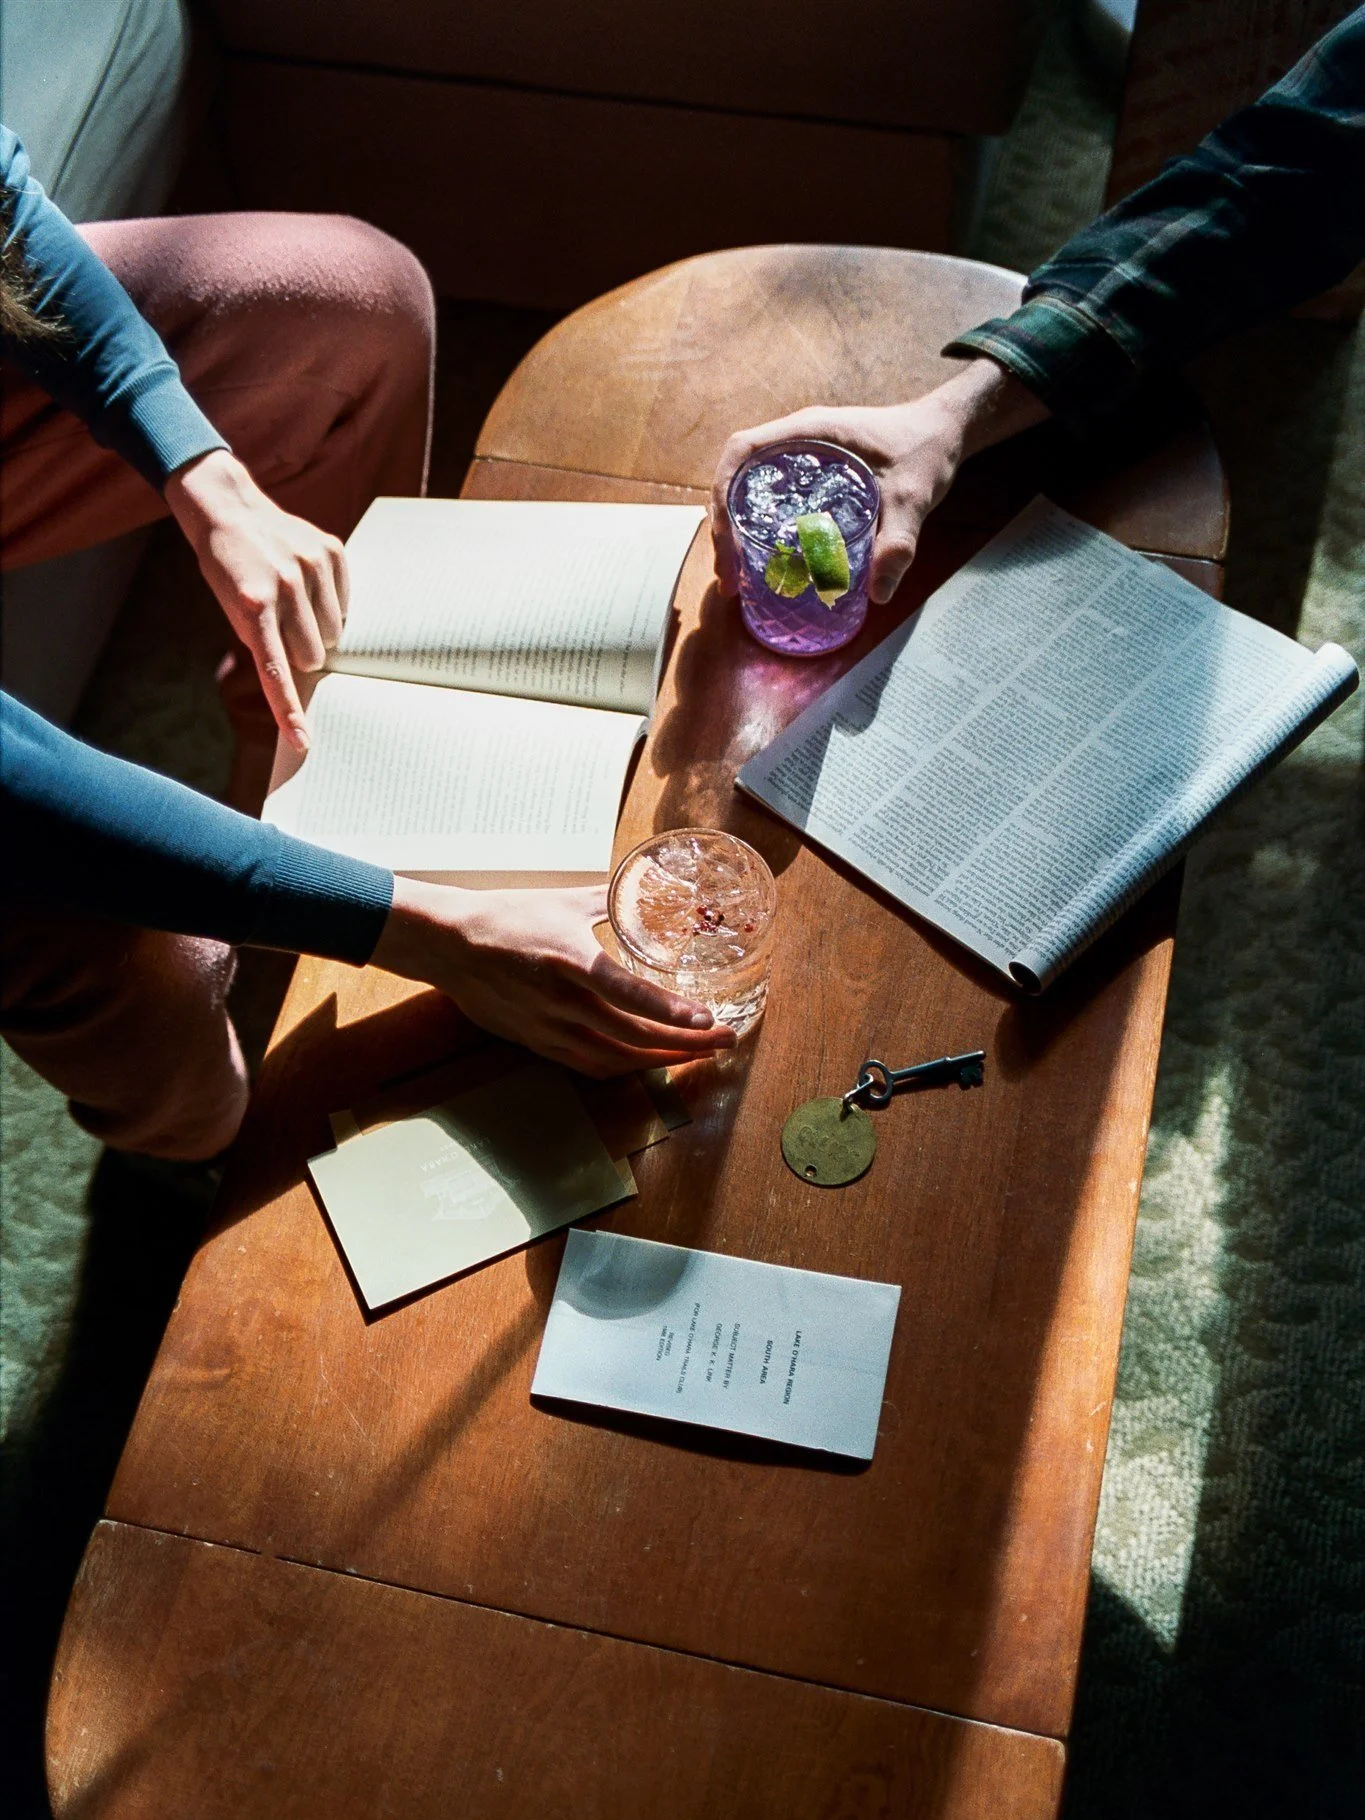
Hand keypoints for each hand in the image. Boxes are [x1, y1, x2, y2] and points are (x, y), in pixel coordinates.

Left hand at [165, 449, 347, 752]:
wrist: (229, 509)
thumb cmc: (228, 570)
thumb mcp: (232, 611)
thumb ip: (263, 644)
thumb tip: (299, 686)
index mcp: (253, 605)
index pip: (276, 672)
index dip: (289, 711)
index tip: (303, 742)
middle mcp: (286, 585)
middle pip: (313, 656)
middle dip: (302, 653)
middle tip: (284, 629)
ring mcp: (312, 566)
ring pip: (334, 633)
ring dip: (318, 628)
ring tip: (295, 603)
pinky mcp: (331, 551)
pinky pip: (346, 604)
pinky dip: (331, 604)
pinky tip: (309, 587)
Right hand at [371, 878, 738, 1076]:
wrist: (450, 944)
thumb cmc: (507, 916)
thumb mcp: (565, 901)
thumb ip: (610, 899)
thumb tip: (648, 887)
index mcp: (570, 960)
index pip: (629, 994)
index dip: (671, 1011)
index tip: (707, 1019)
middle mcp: (562, 1001)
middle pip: (634, 1034)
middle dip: (686, 1041)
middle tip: (725, 1039)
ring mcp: (549, 1029)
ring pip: (616, 1057)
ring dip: (661, 1059)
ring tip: (698, 1054)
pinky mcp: (537, 1043)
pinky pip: (590, 1066)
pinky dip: (626, 1067)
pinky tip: (650, 1062)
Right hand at [710, 360, 1048, 605]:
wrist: (945, 432)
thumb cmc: (926, 449)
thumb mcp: (915, 495)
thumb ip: (899, 541)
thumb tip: (878, 593)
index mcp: (810, 432)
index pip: (743, 450)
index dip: (721, 491)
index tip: (725, 538)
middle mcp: (797, 439)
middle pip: (736, 476)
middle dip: (722, 525)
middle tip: (729, 576)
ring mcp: (801, 455)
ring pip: (748, 489)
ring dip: (734, 530)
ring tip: (737, 577)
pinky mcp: (811, 473)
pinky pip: (770, 497)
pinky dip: (757, 527)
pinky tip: (765, 562)